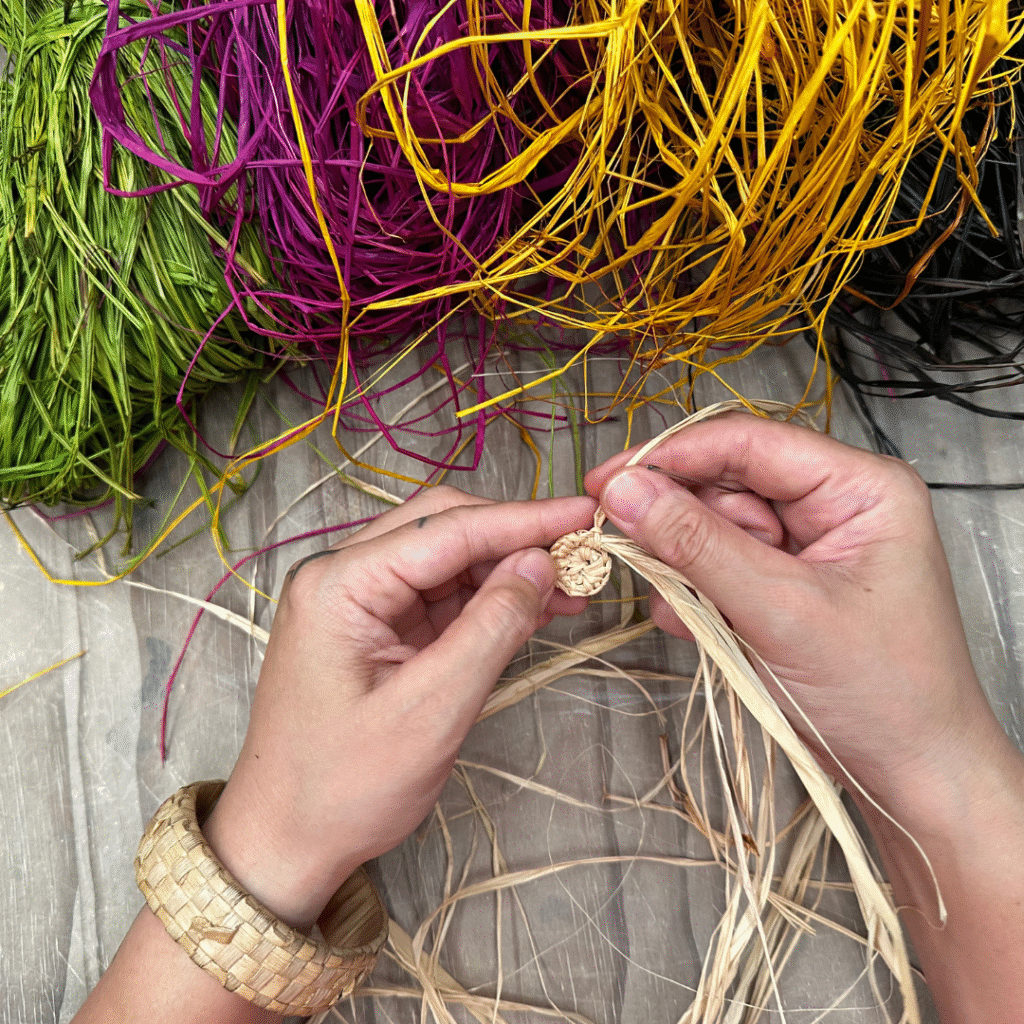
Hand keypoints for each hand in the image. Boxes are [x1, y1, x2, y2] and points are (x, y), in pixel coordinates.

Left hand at [202, 486, 595, 928]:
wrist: (285, 842)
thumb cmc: (344, 788)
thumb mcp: (430, 711)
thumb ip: (490, 629)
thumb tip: (540, 563)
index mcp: (339, 584)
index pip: (447, 530)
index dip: (523, 519)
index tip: (585, 511)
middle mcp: (343, 577)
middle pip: (444, 530)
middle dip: (515, 536)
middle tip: (582, 548)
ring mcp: (358, 603)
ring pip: (447, 562)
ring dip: (507, 569)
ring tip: (572, 586)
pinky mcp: (376, 630)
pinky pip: (440, 598)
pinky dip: (488, 601)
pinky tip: (535, 608)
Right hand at [585, 412, 1017, 823]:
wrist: (910, 775)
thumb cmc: (884, 694)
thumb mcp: (782, 611)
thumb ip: (698, 545)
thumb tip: (627, 493)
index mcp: (859, 488)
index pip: (749, 443)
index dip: (672, 456)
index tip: (608, 480)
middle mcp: (833, 506)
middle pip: (726, 484)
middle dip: (678, 522)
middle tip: (624, 546)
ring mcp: (804, 547)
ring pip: (714, 528)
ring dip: (686, 566)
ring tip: (688, 608)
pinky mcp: (781, 584)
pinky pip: (719, 565)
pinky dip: (696, 592)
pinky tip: (696, 623)